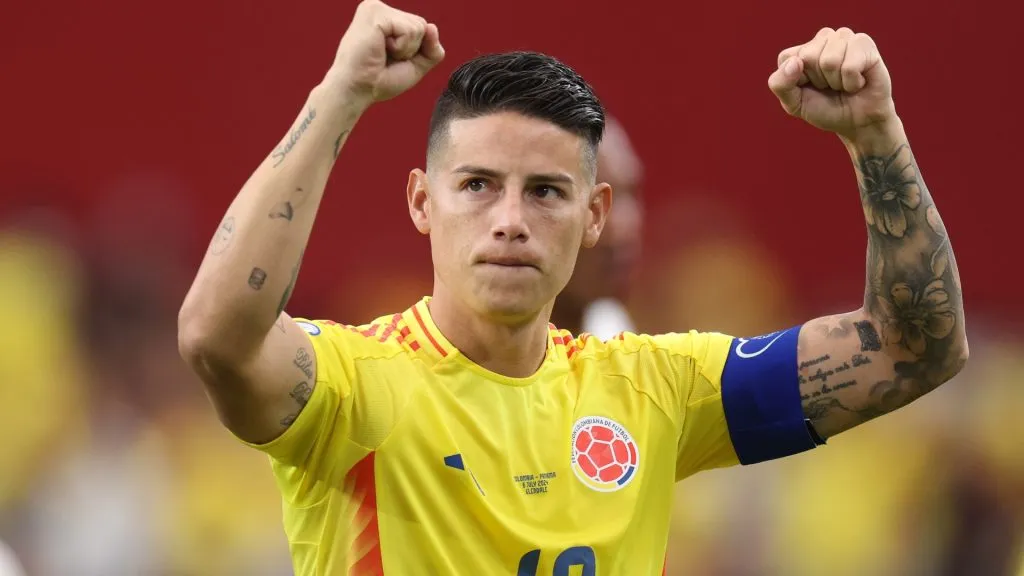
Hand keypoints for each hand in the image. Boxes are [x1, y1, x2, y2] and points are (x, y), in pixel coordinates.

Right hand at [327, 0, 444, 108]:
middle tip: (385, 58)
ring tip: (381, 54)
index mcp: (385, 18)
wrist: (357, 91)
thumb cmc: (379, 81)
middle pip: (422, 25)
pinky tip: (380, 50)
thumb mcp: (415, 65)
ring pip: (418, 27)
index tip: (390, 60)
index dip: (414, 51)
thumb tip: (432, 26)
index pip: (421, 28)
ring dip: (405, 50)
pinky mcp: (375, 13)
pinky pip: (409, 30)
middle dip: (411, 50)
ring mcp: (375, 8)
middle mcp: (379, 9)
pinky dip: (401, 47)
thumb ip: (431, 49)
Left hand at [768, 28, 895, 139]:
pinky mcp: (864, 43)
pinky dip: (852, 82)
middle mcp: (822, 39)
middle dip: (819, 81)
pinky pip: (850, 66)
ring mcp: (844, 38)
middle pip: (809, 57)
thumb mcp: (794, 104)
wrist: (859, 122)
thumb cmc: (826, 109)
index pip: (787, 57)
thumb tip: (795, 61)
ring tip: (844, 83)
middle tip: (830, 87)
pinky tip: (858, 81)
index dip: (797, 81)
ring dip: (837, 81)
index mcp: (801, 51)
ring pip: (830, 60)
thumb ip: (780, 84)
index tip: (810, 88)